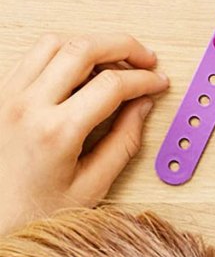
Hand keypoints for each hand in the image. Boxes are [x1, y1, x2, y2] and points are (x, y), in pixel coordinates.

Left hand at [0, 33, 168, 235]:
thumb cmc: (31, 213)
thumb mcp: (91, 186)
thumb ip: (124, 141)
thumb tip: (142, 106)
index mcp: (55, 132)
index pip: (112, 84)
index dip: (144, 79)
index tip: (157, 83)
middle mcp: (27, 107)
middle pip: (84, 48)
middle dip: (124, 46)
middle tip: (145, 58)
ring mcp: (8, 98)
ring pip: (56, 43)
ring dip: (92, 45)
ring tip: (112, 62)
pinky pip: (33, 56)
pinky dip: (63, 53)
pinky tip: (80, 70)